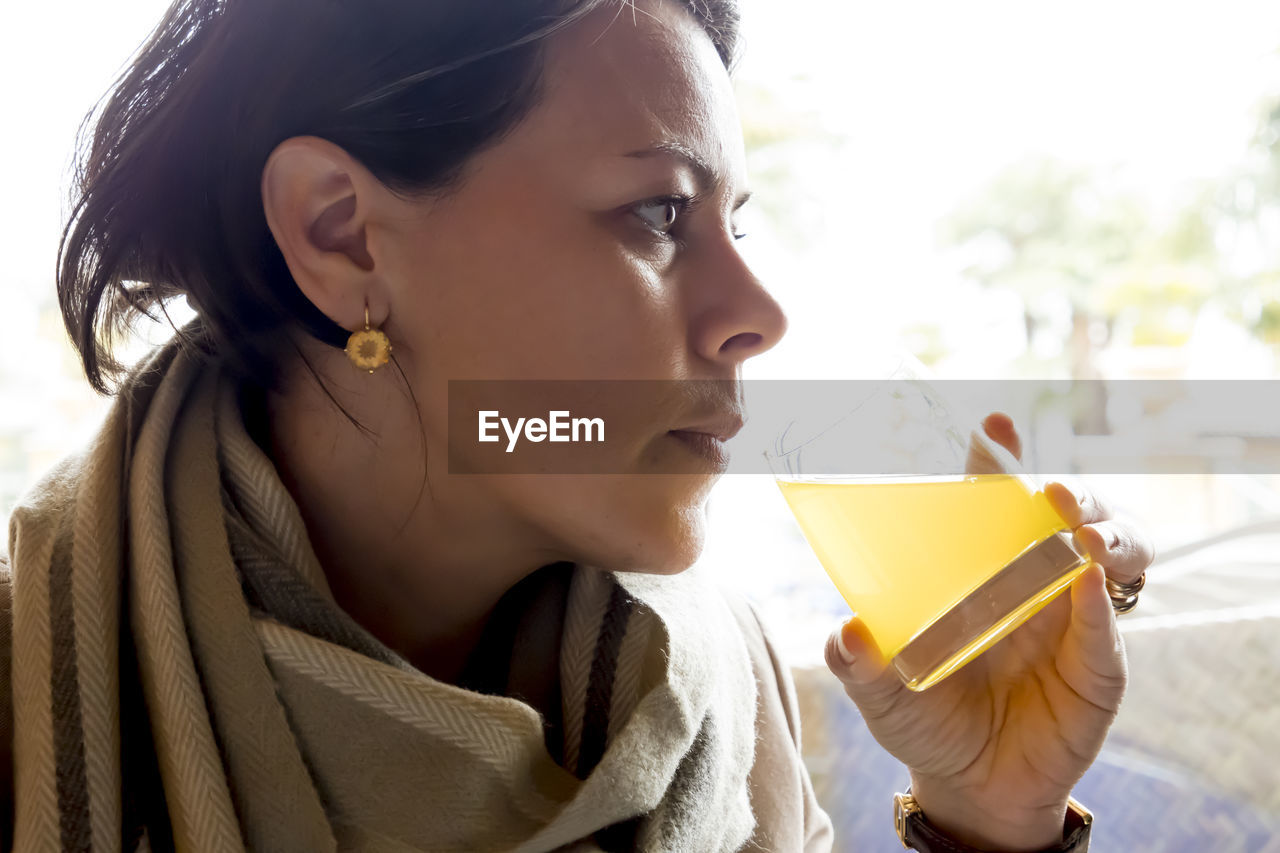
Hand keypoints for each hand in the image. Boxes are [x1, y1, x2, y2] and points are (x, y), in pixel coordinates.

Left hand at [823, 412, 1154, 850]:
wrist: (969, 786)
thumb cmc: (925, 716)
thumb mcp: (881, 688)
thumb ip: (859, 661)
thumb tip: (847, 630)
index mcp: (982, 566)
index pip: (995, 498)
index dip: (998, 456)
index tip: (991, 425)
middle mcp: (1034, 578)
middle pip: (1070, 513)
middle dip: (1071, 490)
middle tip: (1050, 490)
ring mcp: (1073, 618)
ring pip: (1115, 553)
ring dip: (1107, 533)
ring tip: (1081, 535)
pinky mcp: (1099, 666)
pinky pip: (1108, 626)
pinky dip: (1102, 603)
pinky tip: (1090, 583)